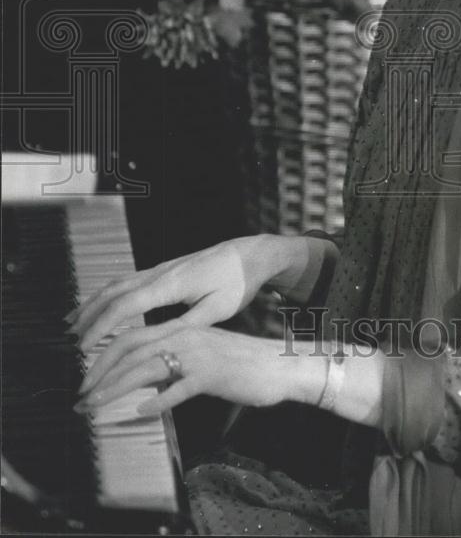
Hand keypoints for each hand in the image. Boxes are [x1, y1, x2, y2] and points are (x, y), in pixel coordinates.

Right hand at [69, 234, 309, 355]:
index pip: (125, 307)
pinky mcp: (164, 270)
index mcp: (170, 284)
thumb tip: (159, 343)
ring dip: (93, 303)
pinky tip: (102, 305)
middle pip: (112, 294)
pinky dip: (107, 294)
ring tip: (72, 323)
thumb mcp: (217, 310)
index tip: (82, 348)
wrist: (249, 254)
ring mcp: (160, 269)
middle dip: (88, 317)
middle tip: (68, 342)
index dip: (100, 328)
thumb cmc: (237, 283)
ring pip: (116, 284)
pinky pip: (127, 281)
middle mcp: (159, 273)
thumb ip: (187, 325)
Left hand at [74, 325, 326, 416]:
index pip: (131, 337)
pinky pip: (178, 388)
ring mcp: (198, 355)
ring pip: (147, 368)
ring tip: (96, 406)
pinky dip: (157, 400)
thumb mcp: (201, 357)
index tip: (85, 380)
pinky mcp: (212, 375)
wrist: (278, 364)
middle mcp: (185, 337)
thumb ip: (173, 364)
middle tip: (80, 395)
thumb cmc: (240, 364)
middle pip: (131, 348)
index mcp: (181, 330)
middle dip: (99, 372)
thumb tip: (143, 381)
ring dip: (116, 387)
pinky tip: (142, 411)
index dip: (103, 356)